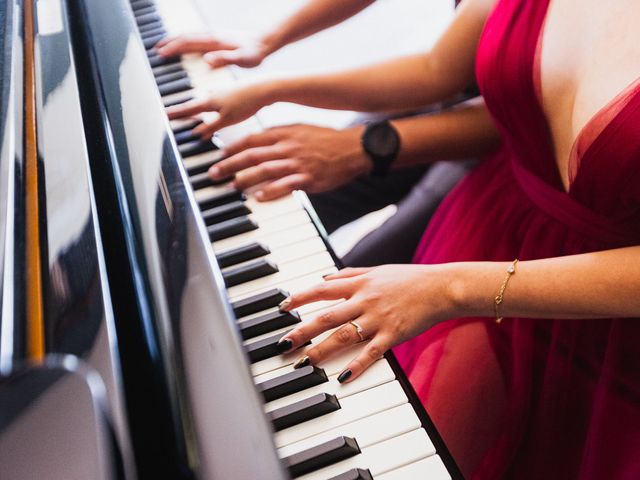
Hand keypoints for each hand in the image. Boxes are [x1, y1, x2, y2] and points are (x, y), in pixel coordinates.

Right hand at [155, 34, 268, 68]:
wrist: (264, 42)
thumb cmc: (254, 53)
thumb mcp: (242, 59)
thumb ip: (225, 59)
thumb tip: (206, 60)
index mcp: (214, 41)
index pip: (188, 42)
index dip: (173, 48)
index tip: (160, 54)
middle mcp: (211, 36)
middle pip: (185, 36)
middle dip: (169, 42)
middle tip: (155, 50)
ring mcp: (214, 36)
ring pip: (189, 35)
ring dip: (175, 40)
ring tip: (164, 46)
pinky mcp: (217, 38)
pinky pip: (196, 38)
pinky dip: (185, 40)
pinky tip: (184, 46)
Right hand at [165, 84, 267, 136]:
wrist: (264, 88)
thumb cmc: (247, 103)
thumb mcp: (227, 120)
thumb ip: (211, 127)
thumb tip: (196, 134)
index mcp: (210, 101)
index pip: (188, 109)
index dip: (176, 114)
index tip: (163, 115)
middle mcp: (213, 94)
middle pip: (194, 105)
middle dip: (183, 111)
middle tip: (171, 115)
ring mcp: (222, 92)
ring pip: (204, 102)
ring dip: (195, 108)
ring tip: (187, 114)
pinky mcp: (231, 93)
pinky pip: (214, 101)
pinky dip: (208, 106)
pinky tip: (211, 107)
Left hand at [209, 124, 371, 199]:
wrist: (352, 148)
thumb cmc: (326, 141)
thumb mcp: (300, 130)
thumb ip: (280, 136)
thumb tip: (259, 143)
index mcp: (284, 133)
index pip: (252, 140)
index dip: (233, 148)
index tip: (219, 156)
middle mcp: (287, 147)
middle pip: (252, 155)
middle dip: (230, 165)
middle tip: (214, 174)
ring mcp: (297, 163)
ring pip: (264, 170)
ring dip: (245, 178)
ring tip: (232, 186)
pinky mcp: (308, 178)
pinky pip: (285, 185)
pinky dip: (271, 191)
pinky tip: (259, 197)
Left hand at [277, 265, 457, 382]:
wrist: (441, 287)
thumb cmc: (409, 278)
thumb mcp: (377, 270)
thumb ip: (349, 275)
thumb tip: (324, 277)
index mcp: (359, 284)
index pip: (321, 290)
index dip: (299, 298)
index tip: (282, 307)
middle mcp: (364, 300)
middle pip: (326, 316)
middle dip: (302, 330)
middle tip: (283, 343)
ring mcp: (378, 318)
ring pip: (344, 336)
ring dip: (321, 350)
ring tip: (305, 362)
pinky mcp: (393, 334)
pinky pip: (371, 352)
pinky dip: (356, 365)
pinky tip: (343, 377)